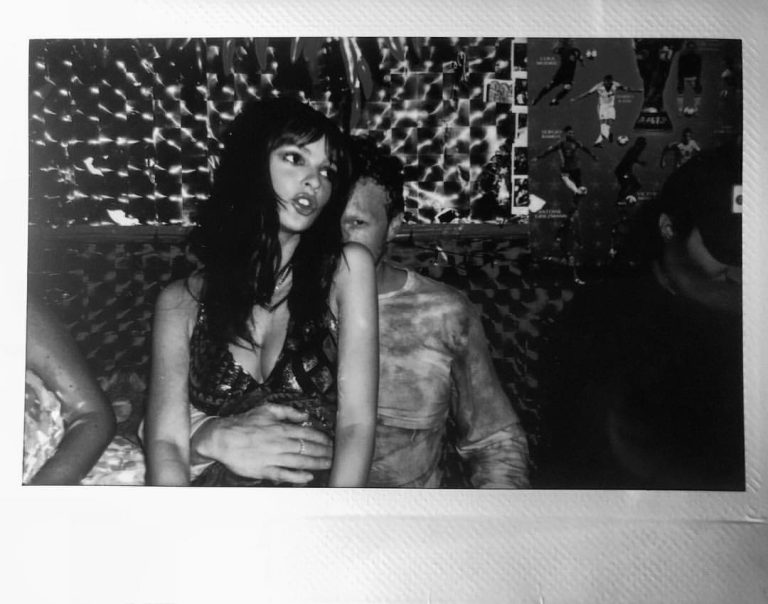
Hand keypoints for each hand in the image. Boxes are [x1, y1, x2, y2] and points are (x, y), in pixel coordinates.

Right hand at [199, 403, 332, 483]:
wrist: (222, 438)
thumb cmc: (244, 423)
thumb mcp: (266, 409)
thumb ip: (288, 412)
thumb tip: (305, 415)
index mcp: (281, 428)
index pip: (308, 434)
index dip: (322, 439)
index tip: (332, 442)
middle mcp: (280, 444)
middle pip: (308, 449)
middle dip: (324, 452)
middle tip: (335, 455)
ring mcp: (273, 458)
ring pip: (300, 462)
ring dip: (317, 464)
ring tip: (328, 465)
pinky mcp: (264, 470)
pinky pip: (284, 475)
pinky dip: (297, 477)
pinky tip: (308, 477)